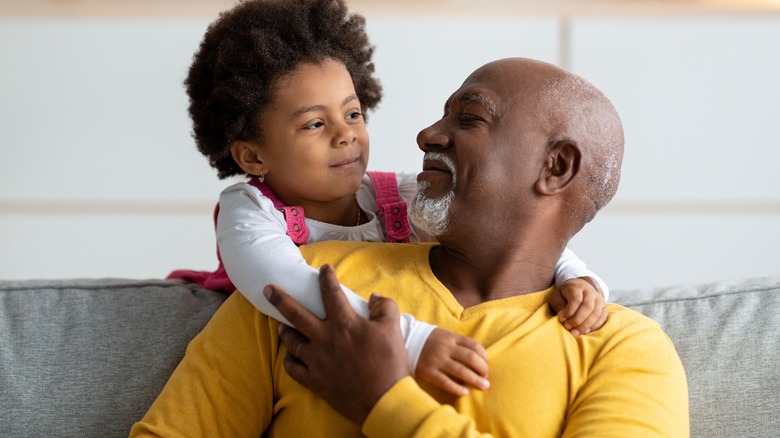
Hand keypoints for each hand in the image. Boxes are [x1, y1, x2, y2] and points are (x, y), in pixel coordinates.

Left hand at [263, 264, 409, 423]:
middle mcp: (325, 339)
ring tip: (281, 325)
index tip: (324, 269)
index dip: (326, 278)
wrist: (383, 400)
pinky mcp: (315, 381)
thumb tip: (374, 296)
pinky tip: (289, 356)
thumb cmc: (389, 363)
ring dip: (285, 331)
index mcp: (344, 324)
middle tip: (269, 289)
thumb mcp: (393, 328)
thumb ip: (384, 306)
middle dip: (281, 299)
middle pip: (297, 314)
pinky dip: (289, 360)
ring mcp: (317, 361)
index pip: (331, 293)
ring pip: (292, 341)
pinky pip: (294, 369)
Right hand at [416, 328, 489, 396]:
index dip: (484, 356)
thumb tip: (479, 358)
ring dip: (475, 380)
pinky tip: (465, 392)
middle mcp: (445, 348)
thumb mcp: (445, 336)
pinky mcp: (428, 372)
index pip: (474, 345)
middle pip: (471, 358)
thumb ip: (459, 344)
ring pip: (461, 371)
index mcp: (451, 337)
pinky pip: (445, 382)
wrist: (406, 341)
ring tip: (483, 386)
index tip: (486, 364)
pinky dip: (457, 388)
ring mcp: (437, 360)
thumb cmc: (430, 341)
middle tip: (486, 377)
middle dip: (482, 369)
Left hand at [549, 277, 607, 335]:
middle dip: (578, 320)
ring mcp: (599, 299)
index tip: (562, 319)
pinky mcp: (604, 307)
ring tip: (575, 333)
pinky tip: (585, 331)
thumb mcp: (556, 297)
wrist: (579, 287)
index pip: (576, 299)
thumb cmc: (564, 294)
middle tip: (568, 328)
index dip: (569, 312)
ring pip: (596, 313)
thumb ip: (559, 306)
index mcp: (577, 287)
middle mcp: (590, 292)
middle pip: (588, 307)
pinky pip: (602, 318)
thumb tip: (564, 318)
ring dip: (586, 325)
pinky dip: (594, 326)